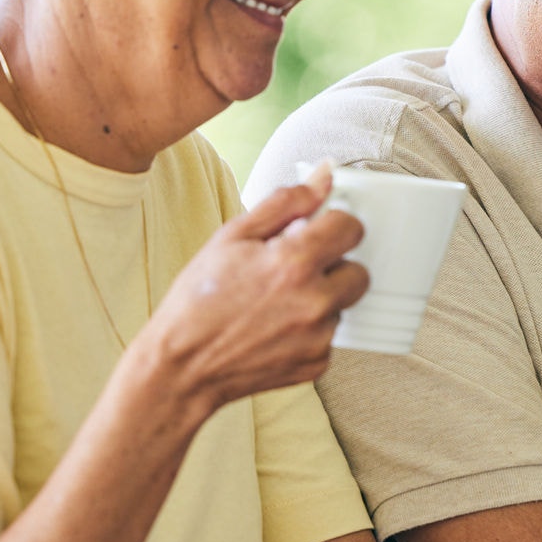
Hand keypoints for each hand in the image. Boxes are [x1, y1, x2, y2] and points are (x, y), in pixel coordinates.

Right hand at [132, 168, 368, 412]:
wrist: (182, 366)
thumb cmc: (199, 300)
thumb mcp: (233, 237)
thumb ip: (286, 202)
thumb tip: (324, 174)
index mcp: (295, 262)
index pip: (351, 227)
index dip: (331, 225)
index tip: (314, 233)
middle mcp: (315, 300)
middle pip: (358, 270)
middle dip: (332, 265)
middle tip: (293, 271)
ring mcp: (319, 336)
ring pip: (341, 304)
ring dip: (320, 299)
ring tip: (276, 303)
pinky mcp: (318, 363)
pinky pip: (328, 336)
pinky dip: (309, 330)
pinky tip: (275, 329)